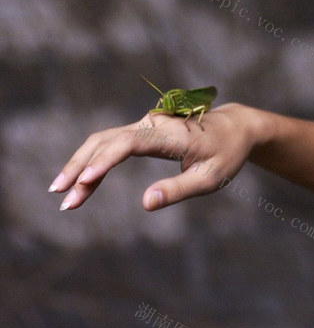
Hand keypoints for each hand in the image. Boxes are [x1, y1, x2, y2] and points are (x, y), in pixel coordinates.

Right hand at [50, 103, 261, 210]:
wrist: (236, 128)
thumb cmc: (226, 154)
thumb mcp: (211, 178)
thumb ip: (178, 190)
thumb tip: (145, 204)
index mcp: (172, 134)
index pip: (129, 143)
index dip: (105, 161)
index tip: (85, 181)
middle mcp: (153, 123)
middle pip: (106, 141)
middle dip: (82, 169)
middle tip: (64, 200)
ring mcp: (145, 124)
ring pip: (103, 141)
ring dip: (81, 165)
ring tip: (63, 194)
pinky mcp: (142, 130)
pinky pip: (110, 143)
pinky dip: (93, 161)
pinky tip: (81, 182)